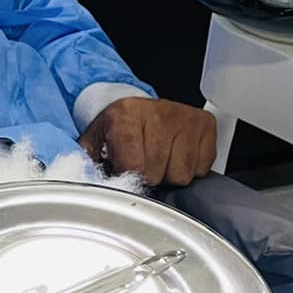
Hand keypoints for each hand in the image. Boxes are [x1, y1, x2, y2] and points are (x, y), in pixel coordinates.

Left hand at [80, 97, 217, 188]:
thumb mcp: (93, 143)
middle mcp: (159, 112)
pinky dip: (189, 168)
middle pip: (159, 173)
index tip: (124, 171)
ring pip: (182, 174)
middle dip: (150, 176)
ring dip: (170, 174)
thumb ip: (86, 165)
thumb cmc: (116, 129)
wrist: (134, 107)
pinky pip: (201, 168)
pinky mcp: (206, 124)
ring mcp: (185, 117)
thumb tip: (87, 185)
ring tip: (159, 158)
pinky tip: (176, 153)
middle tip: (143, 162)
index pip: (134, 166)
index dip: (129, 177)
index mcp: (126, 115)